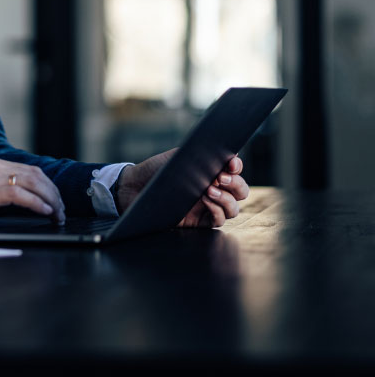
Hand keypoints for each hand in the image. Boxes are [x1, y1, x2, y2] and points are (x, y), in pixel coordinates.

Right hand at [0, 158, 65, 227]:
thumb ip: (1, 189)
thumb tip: (26, 201)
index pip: (31, 171)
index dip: (48, 186)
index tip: (57, 201)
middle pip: (36, 175)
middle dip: (54, 193)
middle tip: (61, 211)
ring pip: (32, 182)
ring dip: (50, 199)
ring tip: (57, 214)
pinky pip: (19, 194)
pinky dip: (36, 203)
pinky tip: (44, 212)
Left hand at [115, 149, 248, 228]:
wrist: (135, 187)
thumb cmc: (157, 170)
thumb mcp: (177, 156)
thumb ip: (199, 154)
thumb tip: (222, 154)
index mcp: (210, 172)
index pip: (233, 170)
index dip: (236, 166)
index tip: (231, 164)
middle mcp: (213, 189)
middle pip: (240, 191)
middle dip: (236, 184)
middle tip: (222, 178)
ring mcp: (207, 206)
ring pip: (233, 207)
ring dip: (226, 198)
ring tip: (208, 190)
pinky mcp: (199, 222)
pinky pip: (218, 220)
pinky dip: (216, 210)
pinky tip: (205, 201)